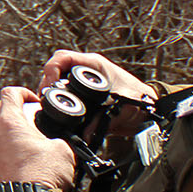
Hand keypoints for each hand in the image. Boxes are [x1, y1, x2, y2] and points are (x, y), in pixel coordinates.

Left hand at [0, 86, 76, 189]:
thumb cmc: (44, 174)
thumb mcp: (63, 149)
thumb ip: (56, 137)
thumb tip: (55, 141)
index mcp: (9, 121)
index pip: (10, 93)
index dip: (23, 93)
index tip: (33, 102)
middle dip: (14, 113)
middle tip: (31, 124)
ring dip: (3, 132)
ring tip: (21, 143)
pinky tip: (14, 162)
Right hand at [38, 49, 157, 131]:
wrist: (150, 111)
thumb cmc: (140, 102)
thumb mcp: (122, 109)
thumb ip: (104, 120)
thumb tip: (86, 133)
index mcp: (95, 65)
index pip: (63, 58)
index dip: (50, 70)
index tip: (47, 86)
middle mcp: (86, 70)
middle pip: (56, 69)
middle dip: (46, 83)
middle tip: (42, 100)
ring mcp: (84, 81)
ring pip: (58, 80)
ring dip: (50, 92)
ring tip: (45, 106)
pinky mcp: (84, 94)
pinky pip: (65, 92)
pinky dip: (58, 100)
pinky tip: (55, 111)